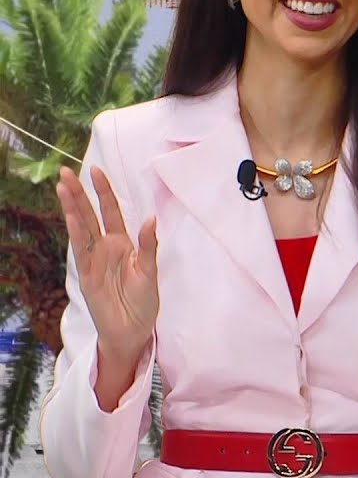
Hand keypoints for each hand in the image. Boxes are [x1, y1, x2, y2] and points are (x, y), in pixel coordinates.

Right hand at [55, 166, 158, 363]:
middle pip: (90, 215)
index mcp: (123, 243)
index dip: (104, 192)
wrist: (133, 330)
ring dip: (72, 208)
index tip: (96, 170)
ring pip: (81, 229)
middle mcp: (105, 248)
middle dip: (79, 193)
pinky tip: (72, 216)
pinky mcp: (86, 276)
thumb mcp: (150, 271)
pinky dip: (77, 233)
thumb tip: (150, 219)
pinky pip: (81, 251)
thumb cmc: (143, 301)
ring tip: (63, 187)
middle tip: (65, 171)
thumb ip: (149, 246)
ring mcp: (94, 260)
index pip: (111, 211)